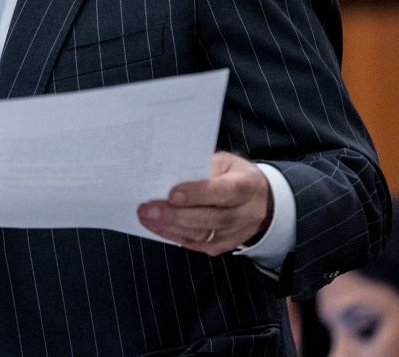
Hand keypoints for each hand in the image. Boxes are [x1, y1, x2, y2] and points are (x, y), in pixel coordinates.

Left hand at [136, 151, 272, 255]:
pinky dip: (174, 235)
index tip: (172, 194)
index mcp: (246, 186)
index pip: (224, 192)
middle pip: (211, 219)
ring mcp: (236, 233)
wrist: (263, 201)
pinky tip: (156, 226)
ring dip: (170, 227)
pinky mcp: (225, 245)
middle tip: (148, 209)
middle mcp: (245, 213)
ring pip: (202, 235)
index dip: (197, 194)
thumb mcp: (225, 162)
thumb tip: (170, 174)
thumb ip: (202, 168)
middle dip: (175, 215)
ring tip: (146, 217)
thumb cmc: (235, 176)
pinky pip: (197, 244)